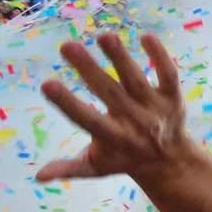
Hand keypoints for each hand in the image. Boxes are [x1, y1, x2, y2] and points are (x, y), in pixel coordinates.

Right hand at [37, 32, 190, 183]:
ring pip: (136, 80)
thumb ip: (69, 168)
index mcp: (112, 138)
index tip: (46, 84)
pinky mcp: (173, 97)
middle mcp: (134, 121)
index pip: (86, 119)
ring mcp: (155, 108)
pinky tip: (146, 36)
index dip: (67, 103)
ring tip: (103, 36)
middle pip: (109, 93)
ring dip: (120, 58)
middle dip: (88, 70)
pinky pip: (168, 75)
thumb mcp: (96, 167)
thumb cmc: (123, 159)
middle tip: (66, 46)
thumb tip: (38, 176)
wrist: (171, 162)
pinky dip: (160, 57)